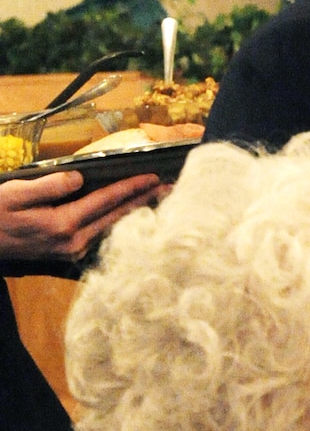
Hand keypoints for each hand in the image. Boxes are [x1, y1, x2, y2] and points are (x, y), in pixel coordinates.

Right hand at [0, 169, 160, 261]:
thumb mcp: (17, 193)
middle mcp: (74, 241)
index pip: (106, 201)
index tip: (154, 177)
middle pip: (117, 216)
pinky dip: (119, 221)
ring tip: (158, 198)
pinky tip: (132, 213)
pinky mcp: (70, 254)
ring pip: (112, 227)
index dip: (131, 187)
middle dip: (145, 200)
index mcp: (64, 224)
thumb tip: (78, 178)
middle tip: (171, 188)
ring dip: (136, 211)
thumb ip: (49, 186)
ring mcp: (74, 250)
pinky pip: (102, 234)